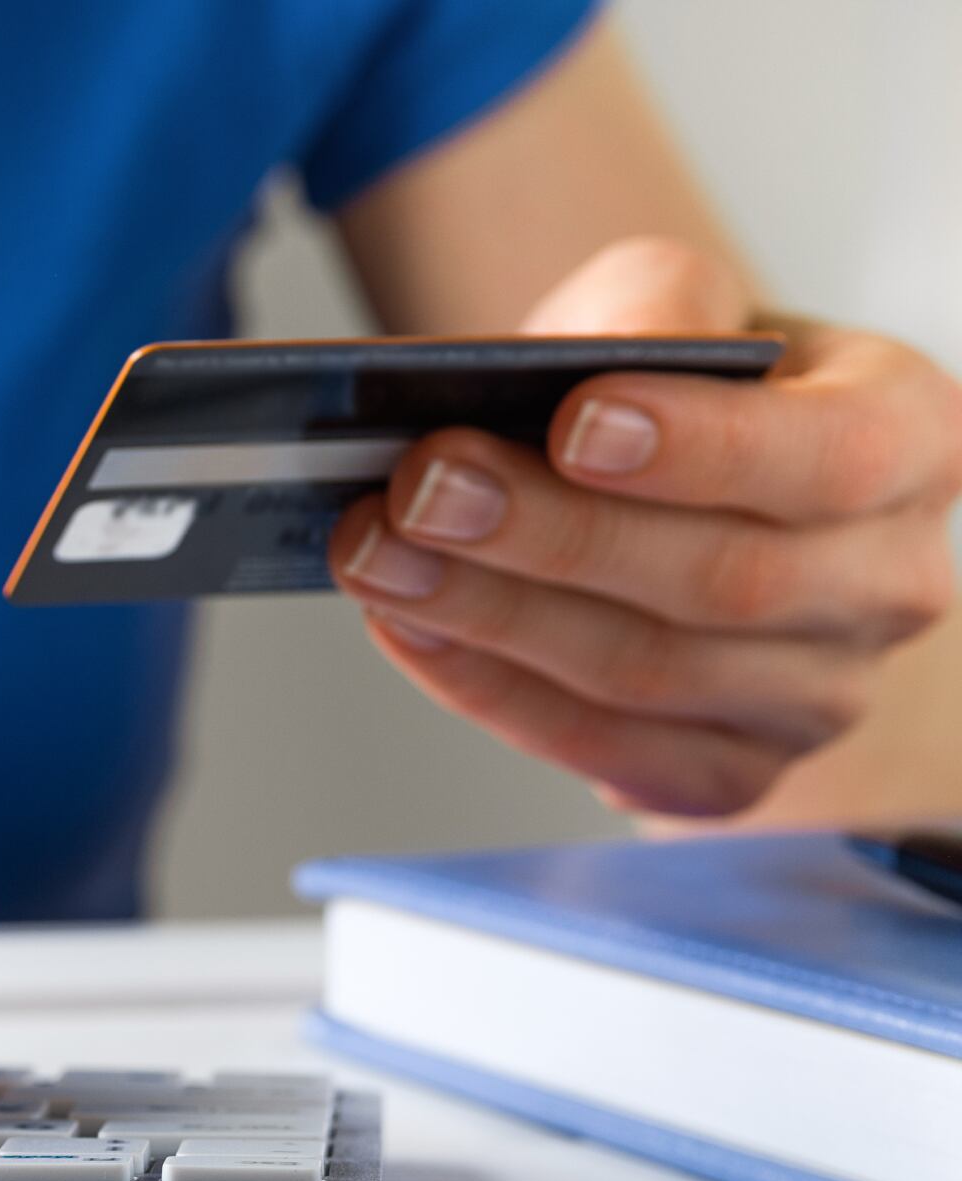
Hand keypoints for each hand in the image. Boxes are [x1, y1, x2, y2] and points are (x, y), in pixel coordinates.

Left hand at [329, 237, 961, 816]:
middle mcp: (887, 583)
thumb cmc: (680, 391)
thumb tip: (579, 367)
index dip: (698, 448)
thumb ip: (651, 305)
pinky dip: (487, 688)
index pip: (829, 457)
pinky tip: (406, 626)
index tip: (570, 422)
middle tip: (420, 487)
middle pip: (721, 582)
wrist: (673, 493)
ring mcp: (816, 698)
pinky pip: (603, 748)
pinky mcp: (727, 772)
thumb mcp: (677, 305)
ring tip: (376, 554)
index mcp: (911, 440)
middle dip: (550, 535)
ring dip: (489, 616)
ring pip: (647, 675)